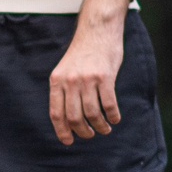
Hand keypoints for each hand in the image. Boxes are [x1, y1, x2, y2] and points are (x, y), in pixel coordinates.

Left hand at [48, 0, 127, 144]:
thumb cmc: (83, 53)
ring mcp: (87, 79)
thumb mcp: (65, 70)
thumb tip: (68, 119)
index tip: (68, 141)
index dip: (62, 131)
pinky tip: (115, 118)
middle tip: (90, 134)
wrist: (97, 30)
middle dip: (83, 132)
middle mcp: (70, 81)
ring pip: (93, 114)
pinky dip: (113, 116)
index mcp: (57, 81)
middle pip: (75, 117)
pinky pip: (109, 105)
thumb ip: (64, 90)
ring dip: (100, 126)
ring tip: (104, 129)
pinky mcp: (105, 77)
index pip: (56, 113)